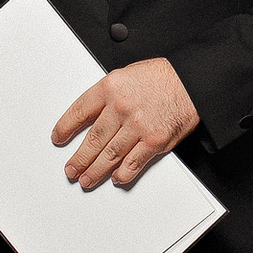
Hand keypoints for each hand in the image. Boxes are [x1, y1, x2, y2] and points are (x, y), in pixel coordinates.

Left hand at [54, 58, 199, 188]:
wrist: (193, 81)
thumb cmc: (164, 77)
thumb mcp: (128, 74)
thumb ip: (109, 94)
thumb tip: (92, 114)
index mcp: (111, 87)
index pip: (79, 111)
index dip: (65, 127)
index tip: (59, 137)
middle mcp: (121, 107)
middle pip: (92, 139)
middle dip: (78, 158)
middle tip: (71, 169)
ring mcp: (137, 126)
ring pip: (109, 155)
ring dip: (95, 171)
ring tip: (86, 178)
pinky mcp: (154, 141)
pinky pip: (133, 162)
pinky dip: (123, 173)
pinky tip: (116, 177)